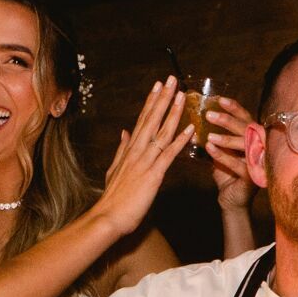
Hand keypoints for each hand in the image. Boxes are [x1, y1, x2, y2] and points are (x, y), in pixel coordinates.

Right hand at [91, 76, 193, 238]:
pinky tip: (189, 128)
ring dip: (173, 112)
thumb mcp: (114, 170)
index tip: (158, 86)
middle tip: (171, 79)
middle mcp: (137, 150)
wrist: (108, 217)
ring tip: (182, 95)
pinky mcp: (153, 175)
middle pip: (151, 119)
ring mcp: (145, 161)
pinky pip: (169, 154)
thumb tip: (124, 133)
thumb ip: (121, 150)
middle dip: (162, 98)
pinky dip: (180, 140)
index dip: (151, 102)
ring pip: (161, 132)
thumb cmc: (113, 198)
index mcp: (130, 149)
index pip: (142, 120)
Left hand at [202, 95, 257, 210]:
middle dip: (227, 121)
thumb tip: (195, 120)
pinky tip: (210, 148)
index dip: (234, 108)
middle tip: (208, 114)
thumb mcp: (220, 151)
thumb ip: (214, 137)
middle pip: (247, 128)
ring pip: (244, 145)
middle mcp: (259, 147)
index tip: (219, 100)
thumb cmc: (227, 174)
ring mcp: (258, 162)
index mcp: (252, 138)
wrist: (231, 200)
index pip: (245, 118)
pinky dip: (223, 156)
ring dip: (226, 138)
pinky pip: (238, 164)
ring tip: (208, 135)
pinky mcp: (252, 177)